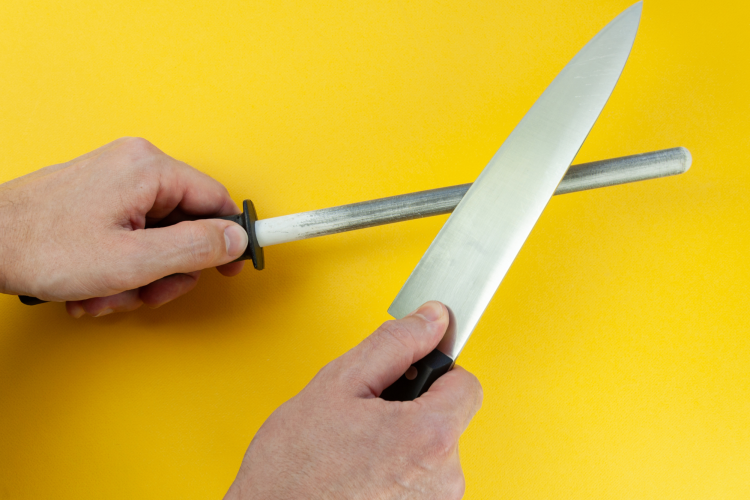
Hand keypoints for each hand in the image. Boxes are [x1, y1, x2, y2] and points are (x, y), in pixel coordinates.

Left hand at [0, 137, 247, 315]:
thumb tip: (237, 239)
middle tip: (145, 292)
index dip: (229, 239)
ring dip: (140, 276)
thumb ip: (195, 248)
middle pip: (187, 225)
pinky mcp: (100, 197)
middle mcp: (135, 167)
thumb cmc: (43, 247)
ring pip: (158, 237)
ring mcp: (115, 181)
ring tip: (107, 293)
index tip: (238, 264)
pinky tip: (95, 285)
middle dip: (169, 270)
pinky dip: (121, 267)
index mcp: (149, 170)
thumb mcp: (132, 260)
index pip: (216, 200)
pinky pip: (133, 235)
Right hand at [225, 301, 482, 499]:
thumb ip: (396, 343)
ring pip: (432, 451)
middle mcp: (444, 478)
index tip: (405, 375)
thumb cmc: (294, 468)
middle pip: (447, 418)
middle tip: (364, 417)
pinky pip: (421, 481)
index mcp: (430, 436)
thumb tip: (432, 319)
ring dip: (402, 443)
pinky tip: (362, 473)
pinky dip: (397, 473)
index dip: (433, 370)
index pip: (466, 383)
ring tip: (357, 450)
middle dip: (410, 409)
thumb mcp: (339, 383)